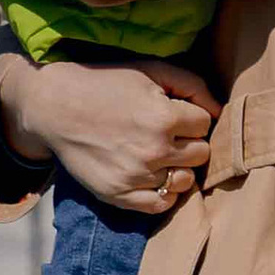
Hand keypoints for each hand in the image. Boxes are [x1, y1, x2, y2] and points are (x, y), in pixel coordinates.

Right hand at [0, 52, 217, 211]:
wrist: (55, 105)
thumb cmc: (106, 83)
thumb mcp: (151, 70)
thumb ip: (192, 85)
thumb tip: (219, 110)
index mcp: (164, 117)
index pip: (206, 124)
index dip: (191, 116)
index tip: (173, 112)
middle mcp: (153, 151)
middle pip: (201, 154)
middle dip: (190, 141)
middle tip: (167, 132)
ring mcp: (136, 177)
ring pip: (185, 180)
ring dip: (178, 167)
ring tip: (158, 153)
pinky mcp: (119, 195)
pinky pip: (161, 205)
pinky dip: (164, 193)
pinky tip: (153, 175)